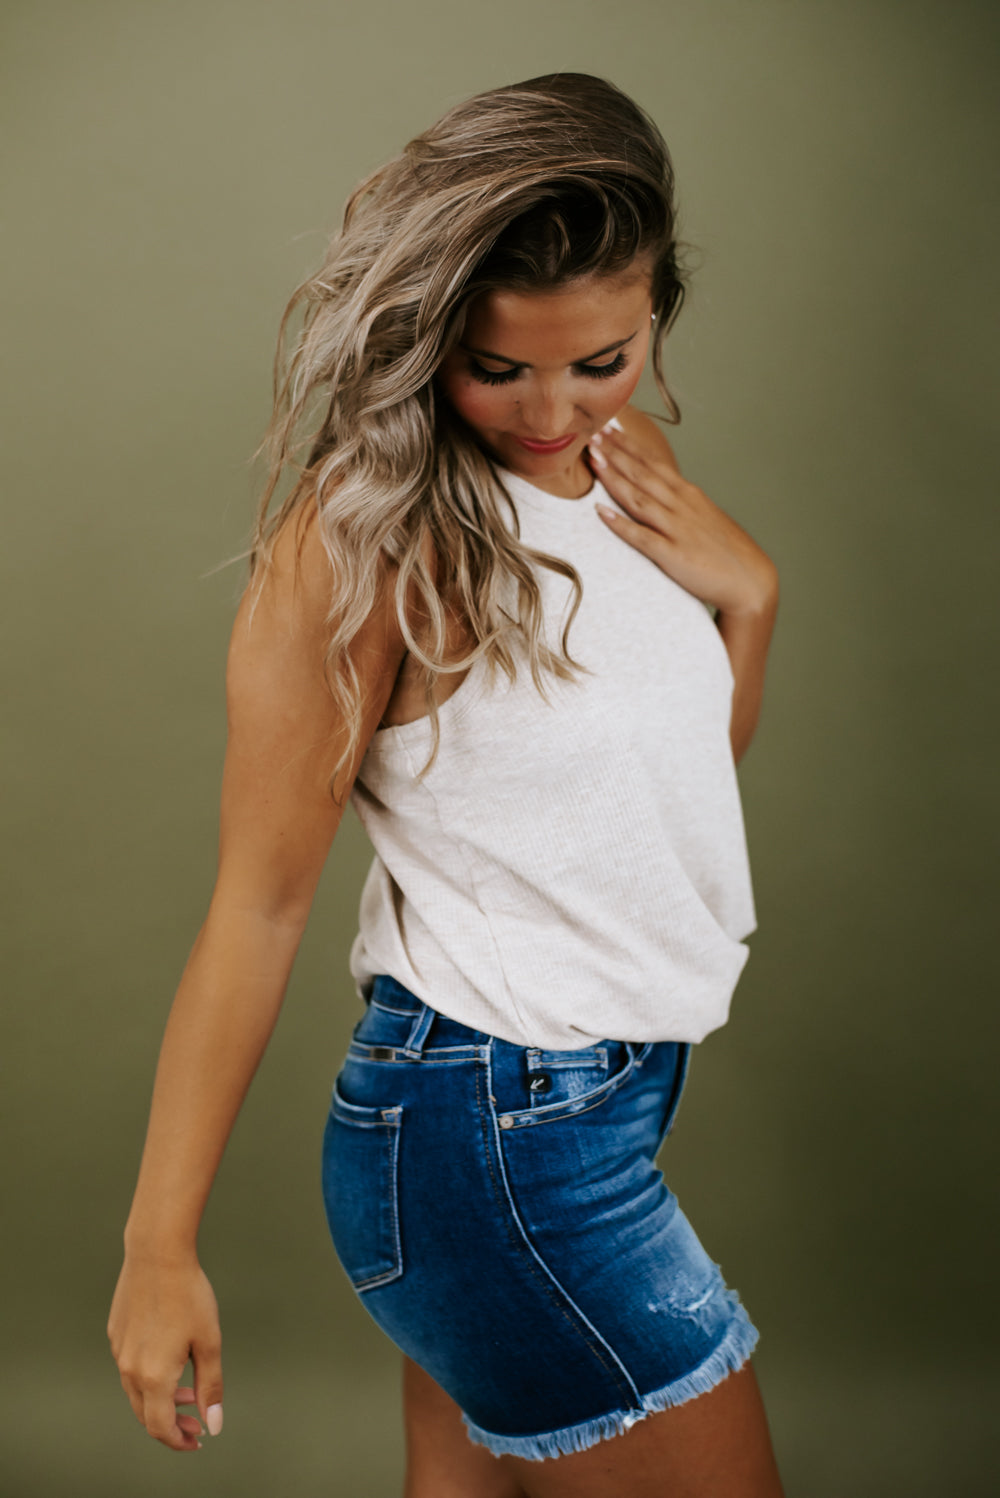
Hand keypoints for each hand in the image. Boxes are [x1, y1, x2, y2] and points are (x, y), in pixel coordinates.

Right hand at [107, 1252, 223, 1451]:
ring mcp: (119, 1350)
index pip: (160, 1427)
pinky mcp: (115, 1333)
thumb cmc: (189, 1294)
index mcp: (154, 1376)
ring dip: (161, 1399)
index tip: (197, 1440)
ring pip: (136, 1391)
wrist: (157, 1253)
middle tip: (196, 1424)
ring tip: (187, 1392)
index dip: (178, 1440)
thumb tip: (213, 1424)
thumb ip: (210, 1387)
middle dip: (171, 1424)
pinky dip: (149, 1377)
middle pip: (145, 1414)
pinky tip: (169, 1360)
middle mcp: (129, 1368)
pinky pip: (129, 1367)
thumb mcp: (209, 1342)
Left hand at [588, 424, 776, 617]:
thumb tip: (661, 491)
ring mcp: (677, 529)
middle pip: (643, 474)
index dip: (628, 446)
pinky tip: (600, 512)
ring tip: (593, 460)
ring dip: (614, 477)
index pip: (653, 463)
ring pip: (639, 497)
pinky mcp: (673, 554)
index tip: (608, 430)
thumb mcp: (705, 516)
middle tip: (592, 433)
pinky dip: (620, 523)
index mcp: (689, 494)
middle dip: (615, 453)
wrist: (751, 581)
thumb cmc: (727, 551)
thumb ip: (681, 503)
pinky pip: (641, 536)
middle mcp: (682, 506)